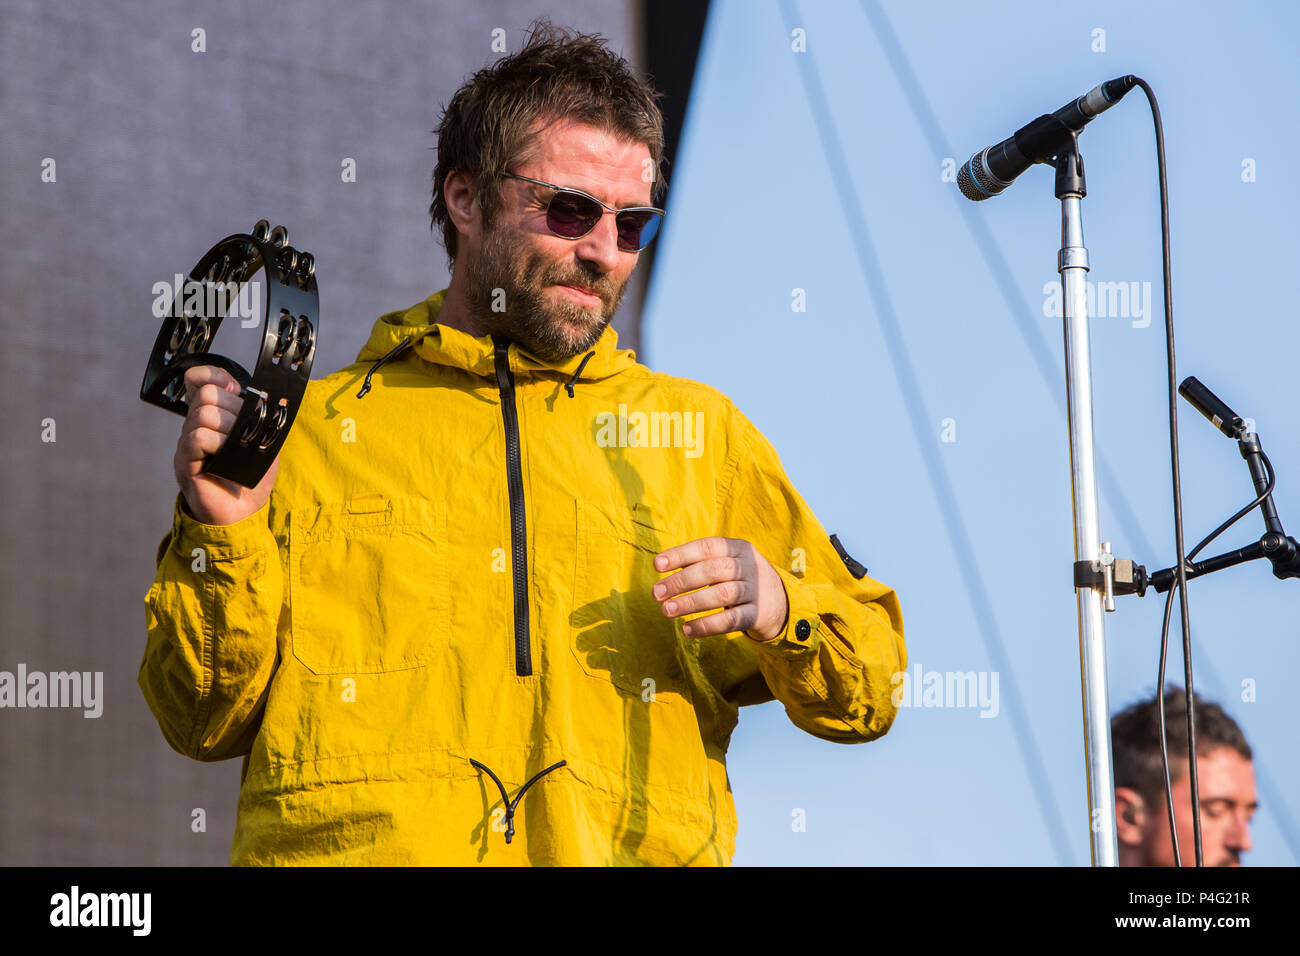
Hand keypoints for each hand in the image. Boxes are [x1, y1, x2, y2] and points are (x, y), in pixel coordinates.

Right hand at [173, 365, 279, 525]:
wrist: (244, 511)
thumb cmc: (251, 475)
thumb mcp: (262, 439)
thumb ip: (259, 416)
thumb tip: (266, 395)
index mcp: (213, 415)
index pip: (200, 378)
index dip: (215, 376)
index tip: (236, 390)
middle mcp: (195, 424)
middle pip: (207, 393)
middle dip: (234, 409)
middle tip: (243, 433)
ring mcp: (187, 442)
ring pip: (203, 413)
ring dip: (228, 429)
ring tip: (234, 450)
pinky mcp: (185, 460)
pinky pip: (197, 437)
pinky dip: (217, 444)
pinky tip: (223, 458)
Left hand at [652, 537, 788, 641]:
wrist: (781, 602)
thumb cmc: (740, 579)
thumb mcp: (728, 563)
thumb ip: (700, 563)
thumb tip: (661, 567)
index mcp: (738, 548)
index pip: (708, 546)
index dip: (681, 554)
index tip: (657, 565)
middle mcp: (750, 566)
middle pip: (714, 570)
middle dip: (682, 581)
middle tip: (656, 593)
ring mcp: (756, 591)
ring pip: (723, 595)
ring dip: (691, 603)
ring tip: (667, 611)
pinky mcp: (758, 615)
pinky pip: (731, 620)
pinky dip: (706, 625)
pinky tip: (687, 630)